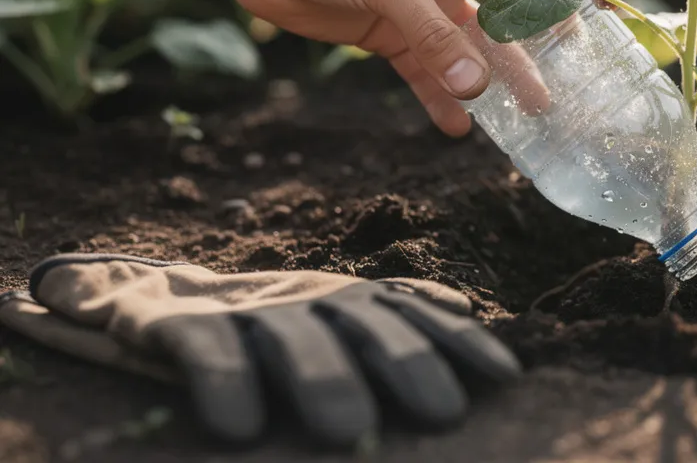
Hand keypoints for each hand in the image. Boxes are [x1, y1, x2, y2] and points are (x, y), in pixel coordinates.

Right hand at [0, 254, 522, 446]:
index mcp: (348, 298)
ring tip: (350, 432)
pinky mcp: (180, 328)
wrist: (155, 298)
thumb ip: (396, 310)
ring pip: (293, 341)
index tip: (507, 378)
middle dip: (408, 366)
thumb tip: (463, 310)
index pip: (417, 315)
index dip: (461, 344)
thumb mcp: (334, 313)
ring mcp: (246, 311)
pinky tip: (240, 427)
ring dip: (324, 381)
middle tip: (445, 414)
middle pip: (366, 327)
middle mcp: (307, 299)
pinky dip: (225, 384)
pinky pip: (206, 354)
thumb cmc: (268, 320)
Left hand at [229, 0, 617, 135]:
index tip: (610, 2)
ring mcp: (423, 0)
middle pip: (516, 1)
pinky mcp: (391, 31)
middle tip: (575, 73)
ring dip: (501, 76)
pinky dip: (443, 95)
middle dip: (546, 36)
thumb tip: (479, 89)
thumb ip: (436, 37)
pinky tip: (461, 126)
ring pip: (476, 43)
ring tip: (532, 113)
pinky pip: (429, 68)